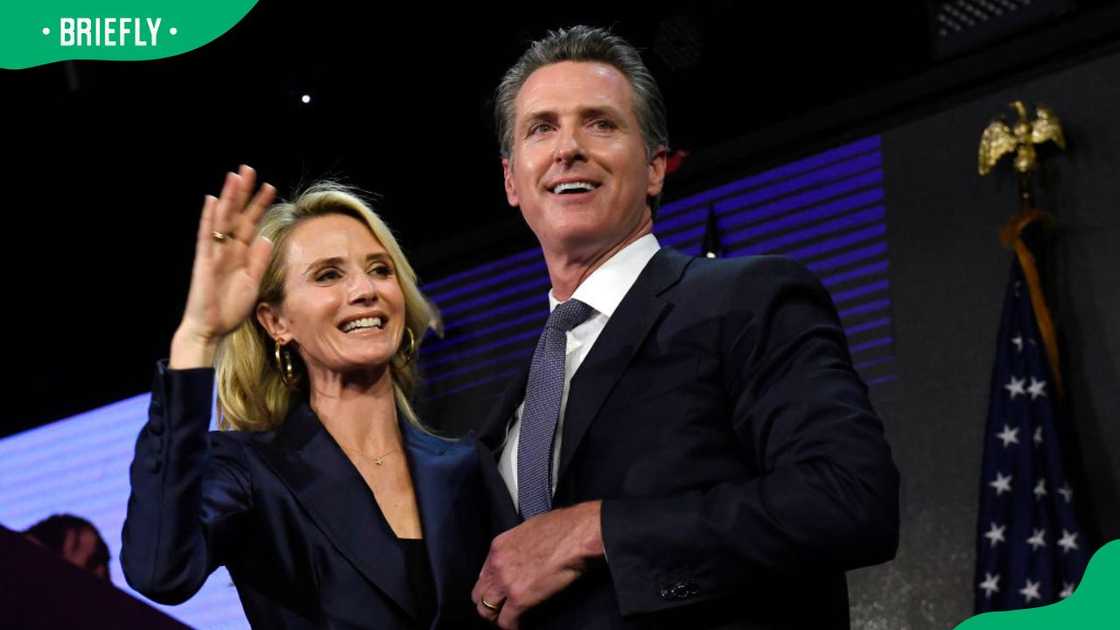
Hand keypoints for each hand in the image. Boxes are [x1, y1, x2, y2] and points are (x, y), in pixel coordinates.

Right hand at [171, 165, 274, 367]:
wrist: (211, 329)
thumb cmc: (230, 309)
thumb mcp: (252, 283)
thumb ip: (258, 261)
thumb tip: (265, 238)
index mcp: (240, 254)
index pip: (250, 223)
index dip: (259, 205)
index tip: (270, 187)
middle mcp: (227, 249)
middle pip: (236, 215)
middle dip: (243, 193)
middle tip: (249, 169)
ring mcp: (214, 253)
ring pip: (222, 219)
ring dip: (228, 198)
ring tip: (234, 176)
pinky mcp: (204, 261)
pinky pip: (206, 236)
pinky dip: (209, 218)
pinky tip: (213, 201)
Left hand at [472, 501, 603, 628]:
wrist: (577, 535)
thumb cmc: (562, 527)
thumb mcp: (529, 528)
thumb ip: (518, 545)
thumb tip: (524, 554)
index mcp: (498, 546)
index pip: (483, 575)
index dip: (491, 586)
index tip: (499, 592)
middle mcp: (497, 564)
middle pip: (479, 594)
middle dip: (489, 603)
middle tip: (500, 609)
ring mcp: (506, 582)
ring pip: (487, 609)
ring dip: (497, 616)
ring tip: (507, 619)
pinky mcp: (520, 598)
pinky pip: (506, 621)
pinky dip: (511, 626)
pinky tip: (519, 625)